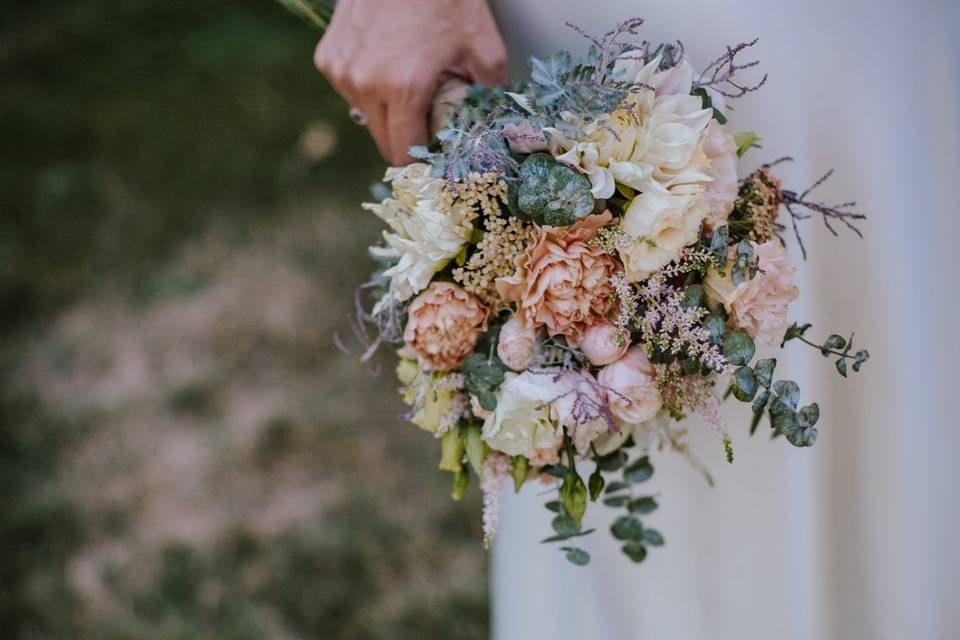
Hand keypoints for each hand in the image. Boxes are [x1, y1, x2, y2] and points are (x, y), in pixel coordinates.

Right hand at [314, 0, 507, 164]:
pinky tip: (386, 61)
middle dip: (406, 138)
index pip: (403, 154)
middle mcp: (365, 83)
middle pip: (383, 141)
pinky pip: (350, 90)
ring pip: (365, 116)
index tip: (435, 154)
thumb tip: (493, 135)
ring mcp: (341, 70)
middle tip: (427, 119)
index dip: (422, 159)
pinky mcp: (328, 57)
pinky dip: (368, 86)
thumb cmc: (448, 1)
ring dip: (386, 111)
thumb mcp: (485, 52)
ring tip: (407, 80)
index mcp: (403, 88)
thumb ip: (489, 100)